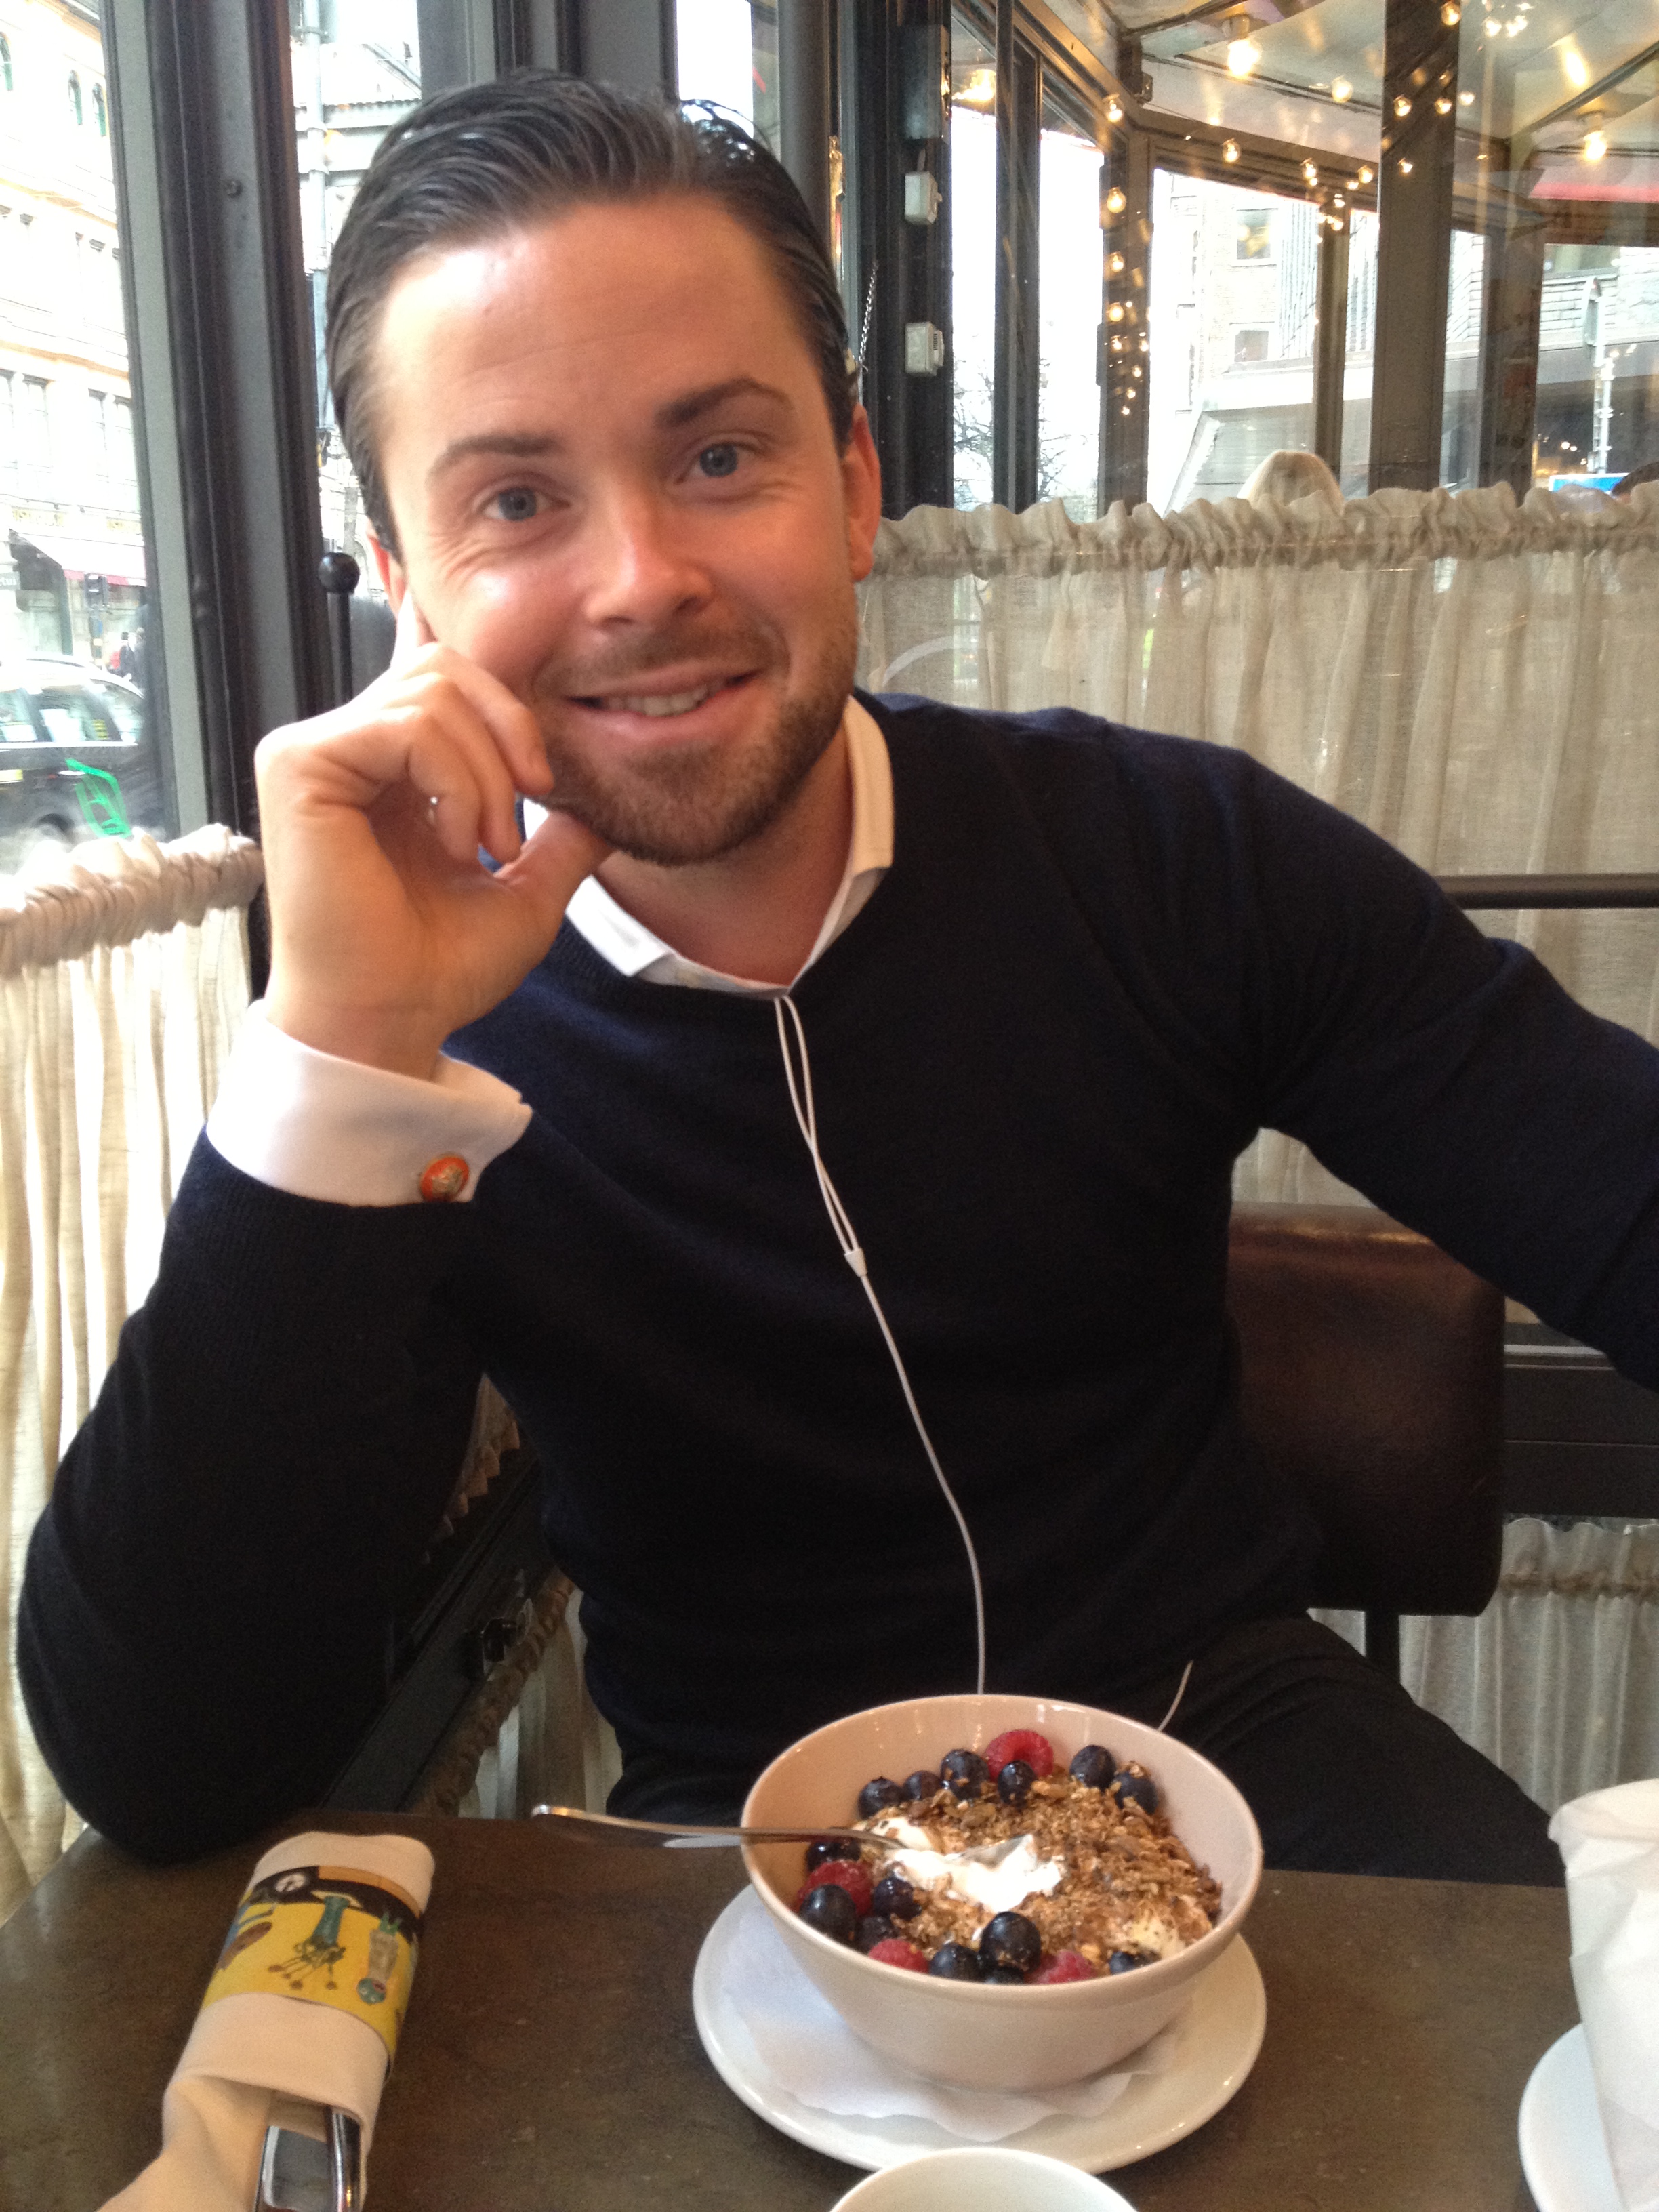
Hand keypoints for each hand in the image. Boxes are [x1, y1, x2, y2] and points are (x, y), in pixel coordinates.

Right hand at [258, 591, 608, 1076]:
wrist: (391, 1019)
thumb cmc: (439, 968)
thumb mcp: (527, 893)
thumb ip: (560, 840)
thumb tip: (604, 805)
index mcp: (390, 766)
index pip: (442, 675)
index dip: (502, 697)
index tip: (543, 781)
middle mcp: (346, 747)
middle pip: (446, 667)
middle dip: (511, 730)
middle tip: (531, 811)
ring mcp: (314, 750)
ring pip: (433, 692)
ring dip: (486, 773)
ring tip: (488, 846)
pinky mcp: (298, 764)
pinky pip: (405, 725)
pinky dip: (454, 782)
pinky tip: (456, 844)